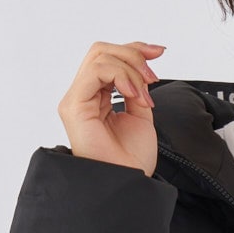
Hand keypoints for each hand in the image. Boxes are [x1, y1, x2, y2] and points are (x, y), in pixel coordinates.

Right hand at [57, 41, 165, 175]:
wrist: (129, 183)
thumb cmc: (131, 160)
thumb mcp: (141, 114)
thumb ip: (137, 88)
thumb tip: (142, 67)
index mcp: (94, 98)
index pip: (107, 58)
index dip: (134, 49)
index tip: (159, 54)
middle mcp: (82, 97)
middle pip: (101, 51)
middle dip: (133, 54)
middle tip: (153, 75)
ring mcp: (75, 100)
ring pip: (99, 56)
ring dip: (130, 68)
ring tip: (143, 94)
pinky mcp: (74, 106)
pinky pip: (96, 71)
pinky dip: (121, 76)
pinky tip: (133, 95)